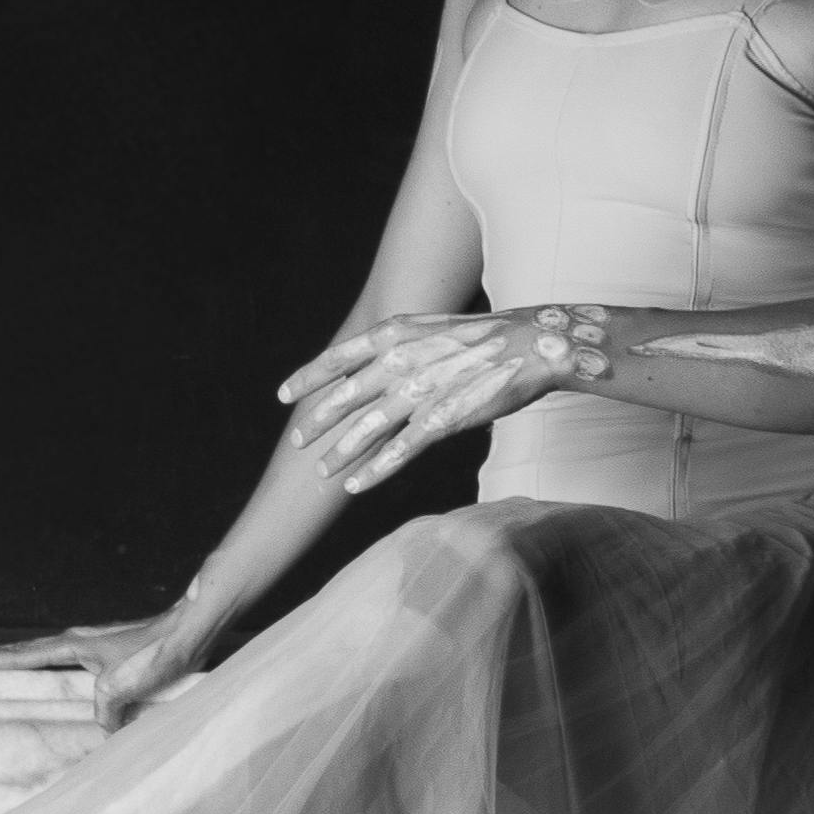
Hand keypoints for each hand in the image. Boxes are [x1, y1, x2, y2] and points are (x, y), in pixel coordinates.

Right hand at [0, 610, 207, 731]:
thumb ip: (104, 711)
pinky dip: (56, 669)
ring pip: (49, 654)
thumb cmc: (159, 652)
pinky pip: (73, 664)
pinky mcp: (114, 653)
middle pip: (27, 649)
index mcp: (74, 645)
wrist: (193, 629)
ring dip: (25, 660)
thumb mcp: (124, 687)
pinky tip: (62, 679)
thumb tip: (103, 730)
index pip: (22, 655)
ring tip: (4, 667)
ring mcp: (97, 645)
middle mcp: (81, 641)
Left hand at [279, 303, 612, 494]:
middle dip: (317, 423)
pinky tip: (355, 485)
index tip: (284, 396)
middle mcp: (398, 361)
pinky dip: (372, 471)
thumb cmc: (482, 338)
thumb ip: (398, 346)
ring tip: (323, 472)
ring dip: (340, 454)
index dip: (306, 378)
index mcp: (394, 333)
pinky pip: (397, 452)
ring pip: (365, 429)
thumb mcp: (429, 329)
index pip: (336, 357)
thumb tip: (372, 362)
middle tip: (299, 441)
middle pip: (344, 397)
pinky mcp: (440, 421)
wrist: (529, 345)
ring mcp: (418, 392)